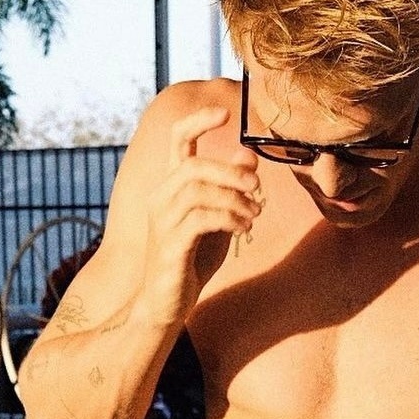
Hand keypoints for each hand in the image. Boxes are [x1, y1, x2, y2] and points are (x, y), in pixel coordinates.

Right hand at [142, 106, 262, 326]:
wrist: (166, 304)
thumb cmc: (191, 260)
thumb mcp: (217, 219)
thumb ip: (230, 189)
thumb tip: (249, 156)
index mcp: (170, 186)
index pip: (177, 139)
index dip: (198, 120)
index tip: (224, 115)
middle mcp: (160, 198)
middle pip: (195, 165)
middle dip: (232, 172)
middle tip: (258, 187)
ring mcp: (162, 221)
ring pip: (199, 190)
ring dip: (235, 199)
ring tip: (254, 215)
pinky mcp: (170, 246)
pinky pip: (201, 219)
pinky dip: (229, 219)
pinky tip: (243, 228)